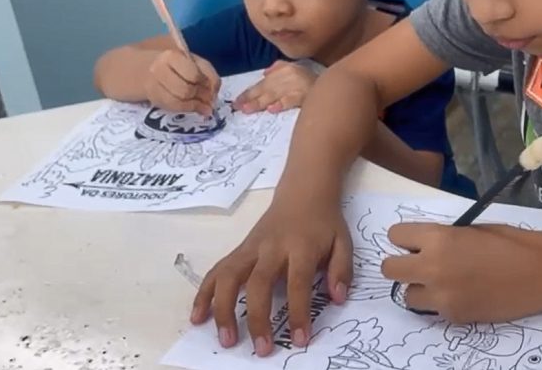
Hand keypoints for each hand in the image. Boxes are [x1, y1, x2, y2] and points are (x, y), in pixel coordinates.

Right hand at [143, 50, 220, 115]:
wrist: (145, 68)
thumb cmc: (175, 64)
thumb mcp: (193, 61)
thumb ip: (208, 74)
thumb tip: (214, 95)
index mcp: (171, 56)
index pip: (193, 75)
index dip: (206, 84)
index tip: (211, 87)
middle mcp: (158, 70)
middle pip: (185, 90)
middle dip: (201, 97)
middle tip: (210, 99)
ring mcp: (153, 86)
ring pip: (178, 101)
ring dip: (195, 105)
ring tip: (205, 106)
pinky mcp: (153, 99)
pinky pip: (172, 108)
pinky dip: (187, 109)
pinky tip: (195, 108)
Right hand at [190, 197, 352, 356]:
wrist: (303, 192)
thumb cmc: (323, 222)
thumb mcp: (342, 241)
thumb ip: (341, 270)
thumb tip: (337, 299)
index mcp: (301, 247)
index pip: (298, 283)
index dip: (298, 312)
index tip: (300, 339)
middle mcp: (272, 247)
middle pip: (258, 283)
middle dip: (257, 318)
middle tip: (261, 349)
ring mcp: (251, 248)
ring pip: (229, 276)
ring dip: (223, 309)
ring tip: (225, 339)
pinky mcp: (239, 249)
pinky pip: (217, 271)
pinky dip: (204, 294)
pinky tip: (198, 316)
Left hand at [234, 61, 316, 113]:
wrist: (336, 84)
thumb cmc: (313, 80)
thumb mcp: (296, 68)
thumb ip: (280, 68)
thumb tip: (265, 73)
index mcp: (284, 70)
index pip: (262, 83)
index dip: (248, 93)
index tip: (237, 102)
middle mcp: (288, 76)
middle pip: (265, 89)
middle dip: (250, 99)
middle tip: (238, 108)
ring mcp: (297, 86)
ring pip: (274, 95)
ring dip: (260, 103)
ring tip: (249, 110)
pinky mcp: (305, 95)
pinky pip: (291, 100)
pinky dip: (282, 104)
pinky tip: (273, 109)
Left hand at [381, 224, 541, 322]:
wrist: (540, 273)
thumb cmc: (510, 242)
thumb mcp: (469, 230)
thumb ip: (442, 238)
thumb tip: (423, 246)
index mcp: (438, 238)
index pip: (395, 235)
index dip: (405, 238)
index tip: (416, 242)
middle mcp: (432, 267)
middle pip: (389, 269)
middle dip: (402, 265)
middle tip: (421, 264)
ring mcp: (441, 296)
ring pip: (407, 295)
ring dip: (419, 288)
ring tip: (443, 282)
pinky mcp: (453, 316)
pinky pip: (432, 310)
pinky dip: (441, 303)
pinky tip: (463, 294)